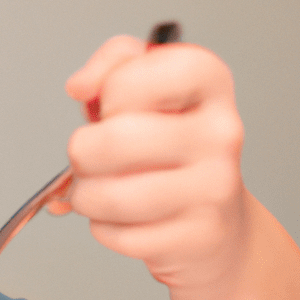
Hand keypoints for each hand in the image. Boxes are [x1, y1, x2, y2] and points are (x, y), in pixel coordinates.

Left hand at [59, 34, 248, 288]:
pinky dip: (104, 228)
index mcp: (207, 82)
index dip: (107, 94)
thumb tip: (80, 85)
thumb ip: (112, 64)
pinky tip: (124, 218)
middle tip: (92, 157)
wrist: (215, 220)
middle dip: (81, 152)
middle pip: (111, 140)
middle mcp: (219, 132)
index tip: (114, 106)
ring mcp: (214, 187)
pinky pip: (115, 234)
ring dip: (85, 196)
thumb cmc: (167, 147)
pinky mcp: (199, 235)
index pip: (131, 76)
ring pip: (107, 195)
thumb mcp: (145, 88)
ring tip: (100, 189)